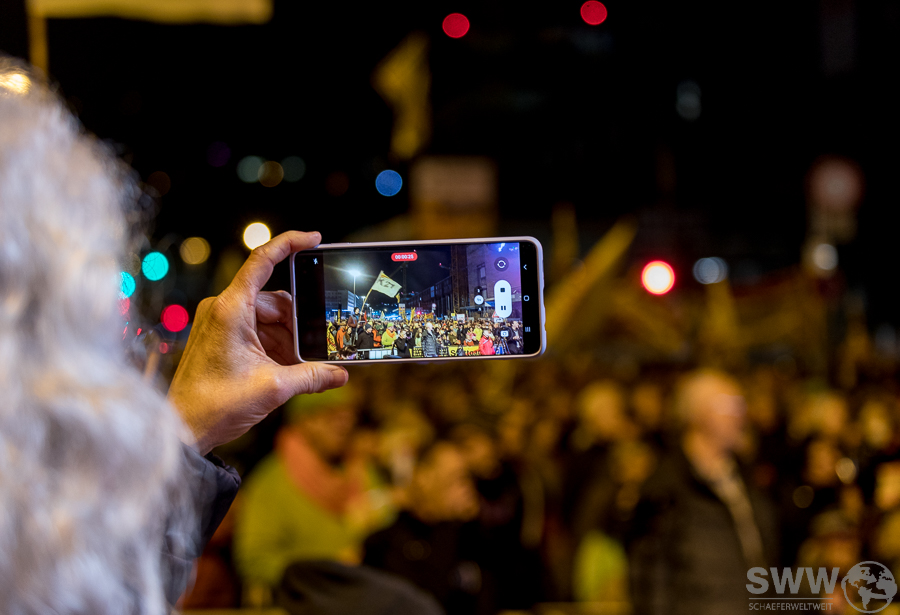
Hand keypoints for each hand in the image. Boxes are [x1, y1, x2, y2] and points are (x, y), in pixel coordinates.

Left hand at [168, 231, 347, 454]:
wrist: (182, 429)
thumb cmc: (215, 404)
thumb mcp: (273, 387)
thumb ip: (312, 376)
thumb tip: (341, 374)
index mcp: (231, 309)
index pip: (262, 260)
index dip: (290, 243)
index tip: (316, 238)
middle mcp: (224, 309)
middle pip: (275, 300)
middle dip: (300, 323)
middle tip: (317, 345)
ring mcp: (222, 323)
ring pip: (270, 319)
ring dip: (289, 339)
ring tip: (302, 365)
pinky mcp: (222, 338)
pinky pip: (259, 332)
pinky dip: (277, 347)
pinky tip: (289, 368)